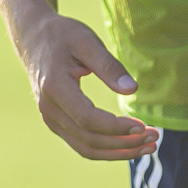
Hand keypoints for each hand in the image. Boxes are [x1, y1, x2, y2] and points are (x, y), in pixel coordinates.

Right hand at [17, 12, 156, 159]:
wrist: (33, 38)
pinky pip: (82, 144)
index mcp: (55, 88)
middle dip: (124, 144)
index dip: (117, 127)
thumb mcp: (86, 41)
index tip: (143, 126)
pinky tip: (128, 144)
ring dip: (118, 152)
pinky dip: (107, 149)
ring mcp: (50, 119)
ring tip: (147, 146)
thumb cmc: (62, 35)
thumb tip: (132, 89)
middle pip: (89, 140)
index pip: (88, 119)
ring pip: (86, 148)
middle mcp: (49, 109)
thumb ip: (109, 66)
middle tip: (154, 138)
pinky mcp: (56, 122)